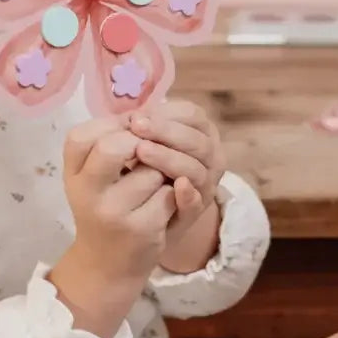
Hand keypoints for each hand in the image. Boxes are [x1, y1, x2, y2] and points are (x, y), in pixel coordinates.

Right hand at [48, 115, 176, 337]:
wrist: (108, 264)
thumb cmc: (104, 208)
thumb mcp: (92, 177)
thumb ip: (108, 142)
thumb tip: (141, 116)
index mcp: (72, 173)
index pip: (84, 134)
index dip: (114, 127)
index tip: (129, 132)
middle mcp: (85, 192)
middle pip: (118, 145)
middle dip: (141, 146)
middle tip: (146, 157)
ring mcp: (113, 212)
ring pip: (153, 169)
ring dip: (162, 172)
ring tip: (152, 188)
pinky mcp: (141, 228)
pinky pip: (170, 193)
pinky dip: (174, 196)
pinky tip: (161, 208)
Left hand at [129, 100, 224, 273]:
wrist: (134, 224)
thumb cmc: (136, 174)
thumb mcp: (138, 145)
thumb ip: (140, 127)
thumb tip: (129, 114)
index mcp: (199, 134)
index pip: (192, 115)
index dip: (166, 113)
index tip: (137, 114)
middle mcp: (208, 158)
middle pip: (197, 140)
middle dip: (166, 131)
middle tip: (136, 126)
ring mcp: (204, 186)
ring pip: (196, 169)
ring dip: (170, 158)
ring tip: (142, 150)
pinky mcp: (193, 213)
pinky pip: (196, 204)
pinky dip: (188, 195)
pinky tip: (176, 187)